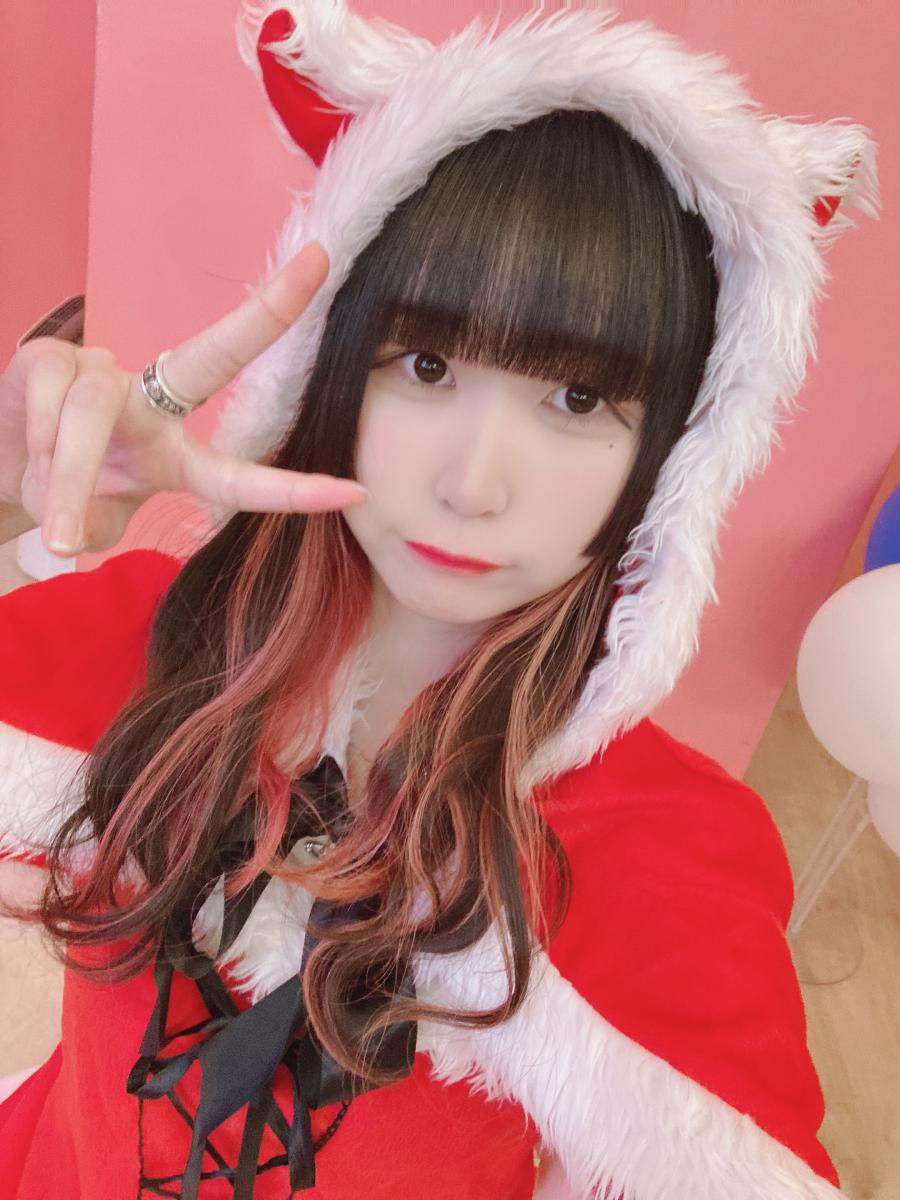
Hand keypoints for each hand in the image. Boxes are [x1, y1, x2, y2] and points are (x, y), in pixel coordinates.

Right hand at [0, 242, 367, 555]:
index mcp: (178, 454)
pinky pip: (48, 401)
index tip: (352, 494)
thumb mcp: (94, 523)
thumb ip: (97, 523)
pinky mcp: (47, 357)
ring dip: (68, 478)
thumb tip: (74, 532)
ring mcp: (102, 372)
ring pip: (90, 413)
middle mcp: (153, 402)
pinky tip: (29, 458)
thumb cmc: (63, 492)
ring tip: (57, 532)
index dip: (293, 489)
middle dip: (268, 313)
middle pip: (215, 354)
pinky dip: (37, 447)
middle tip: (318, 265)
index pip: (242, 474)